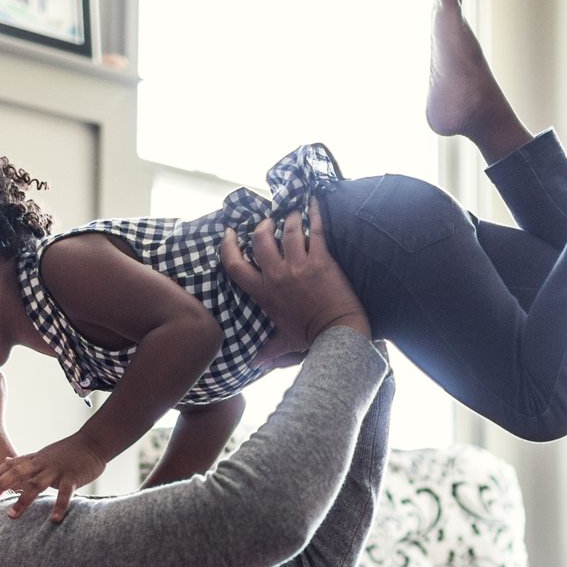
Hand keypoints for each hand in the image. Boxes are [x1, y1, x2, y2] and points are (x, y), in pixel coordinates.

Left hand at [0, 434, 106, 521]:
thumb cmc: (69, 451)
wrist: (94, 442)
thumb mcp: (43, 453)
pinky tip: (53, 519)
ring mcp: (57, 470)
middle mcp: (42, 463)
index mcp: (35, 459)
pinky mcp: (72, 477)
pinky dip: (59, 506)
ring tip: (12, 516)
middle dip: (0, 485)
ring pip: (36, 484)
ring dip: (23, 500)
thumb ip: (25, 460)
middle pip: (17, 473)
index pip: (11, 465)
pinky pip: (64, 493)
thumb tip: (5, 460)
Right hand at [219, 200, 367, 361]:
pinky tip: (314, 202)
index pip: (235, 266)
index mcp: (264, 293)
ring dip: (290, 217)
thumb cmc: (310, 339)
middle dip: (262, 225)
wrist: (337, 334)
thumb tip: (255, 364)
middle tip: (267, 221)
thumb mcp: (284, 344)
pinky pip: (316, 230)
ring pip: (288, 229)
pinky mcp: (321, 260)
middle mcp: (277, 275)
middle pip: (261, 239)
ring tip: (292, 213)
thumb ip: (268, 352)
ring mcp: (299, 265)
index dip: (229, 246)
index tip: (229, 233)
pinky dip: (315, 213)